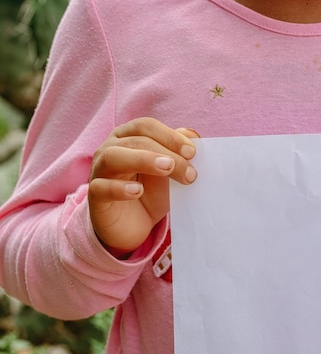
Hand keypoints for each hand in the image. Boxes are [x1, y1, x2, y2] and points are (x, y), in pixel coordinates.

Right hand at [88, 117, 198, 254]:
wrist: (132, 226)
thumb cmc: (150, 193)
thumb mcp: (169, 172)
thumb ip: (178, 152)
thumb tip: (192, 135)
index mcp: (128, 137)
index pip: (146, 126)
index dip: (170, 136)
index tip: (192, 152)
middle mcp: (110, 149)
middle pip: (136, 140)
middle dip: (166, 153)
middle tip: (189, 172)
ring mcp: (99, 172)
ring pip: (113, 157)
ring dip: (143, 160)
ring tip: (166, 169)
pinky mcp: (95, 196)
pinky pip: (101, 187)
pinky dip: (120, 188)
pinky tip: (138, 191)